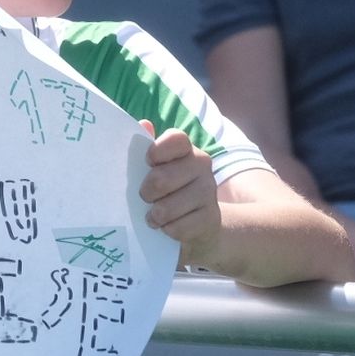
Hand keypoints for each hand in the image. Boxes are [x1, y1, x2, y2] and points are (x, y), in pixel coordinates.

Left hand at [138, 123, 220, 264]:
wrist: (201, 225)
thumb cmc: (170, 191)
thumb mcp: (157, 169)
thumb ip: (147, 147)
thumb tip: (143, 124)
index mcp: (186, 150)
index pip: (176, 139)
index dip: (157, 151)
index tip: (148, 162)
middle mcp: (202, 166)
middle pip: (161, 179)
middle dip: (146, 193)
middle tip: (145, 197)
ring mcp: (209, 192)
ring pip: (166, 208)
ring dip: (155, 216)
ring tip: (154, 216)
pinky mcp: (211, 218)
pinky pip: (177, 228)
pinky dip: (167, 231)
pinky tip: (169, 227)